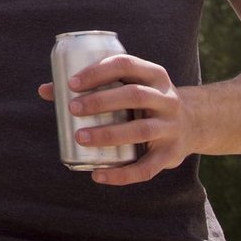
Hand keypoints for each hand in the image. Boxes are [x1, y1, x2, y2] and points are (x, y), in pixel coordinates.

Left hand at [36, 52, 198, 185]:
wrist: (195, 123)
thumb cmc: (145, 100)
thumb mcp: (128, 85)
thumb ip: (92, 86)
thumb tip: (45, 90)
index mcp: (153, 74)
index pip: (126, 65)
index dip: (98, 72)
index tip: (71, 83)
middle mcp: (166, 98)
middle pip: (134, 95)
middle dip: (100, 102)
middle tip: (72, 109)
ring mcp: (171, 127)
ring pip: (141, 130)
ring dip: (108, 135)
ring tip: (80, 138)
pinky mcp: (171, 154)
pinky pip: (147, 168)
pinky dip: (122, 175)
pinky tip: (98, 175)